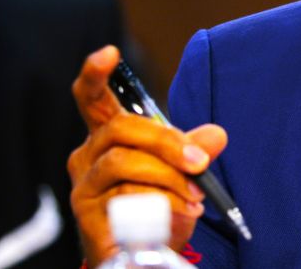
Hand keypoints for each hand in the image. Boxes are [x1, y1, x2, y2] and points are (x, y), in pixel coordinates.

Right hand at [68, 45, 227, 264]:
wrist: (146, 251)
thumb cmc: (161, 203)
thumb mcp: (184, 171)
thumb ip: (195, 148)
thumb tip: (216, 135)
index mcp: (109, 136)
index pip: (93, 99)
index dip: (95, 74)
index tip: (109, 52)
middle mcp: (89, 154)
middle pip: (122, 127)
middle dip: (168, 142)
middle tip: (201, 162)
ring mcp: (84, 183)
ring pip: (125, 163)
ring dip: (169, 178)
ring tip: (195, 198)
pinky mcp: (86, 212)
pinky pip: (123, 197)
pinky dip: (158, 203)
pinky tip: (178, 214)